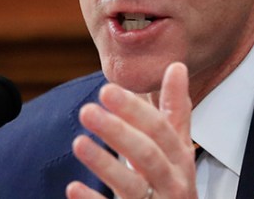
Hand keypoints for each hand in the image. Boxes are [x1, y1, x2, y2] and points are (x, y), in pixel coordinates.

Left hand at [66, 62, 197, 198]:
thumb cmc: (173, 183)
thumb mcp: (178, 147)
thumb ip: (175, 110)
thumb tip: (176, 66)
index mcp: (180, 159)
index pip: (160, 130)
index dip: (134, 110)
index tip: (107, 90)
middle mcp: (172, 182)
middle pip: (147, 155)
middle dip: (118, 131)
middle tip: (87, 110)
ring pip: (132, 185)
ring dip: (104, 164)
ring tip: (78, 142)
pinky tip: (73, 188)